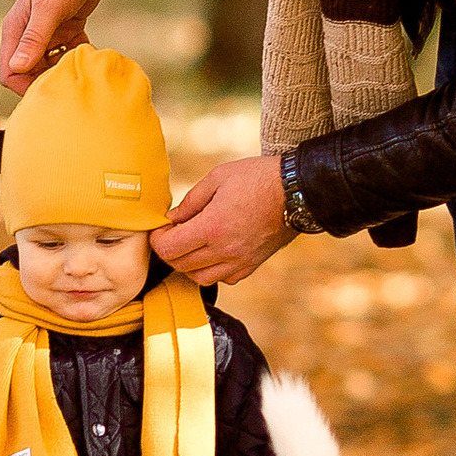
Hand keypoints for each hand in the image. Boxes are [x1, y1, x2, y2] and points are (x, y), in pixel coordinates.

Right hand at [0, 0, 107, 91]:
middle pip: (30, 73)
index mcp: (16, 31)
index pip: (9, 73)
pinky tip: (89, 54)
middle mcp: (28, 35)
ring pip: (50, 66)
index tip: (50, 87)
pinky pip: (68, 54)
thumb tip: (17, 68)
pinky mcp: (66, 30)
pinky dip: (77, 58)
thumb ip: (34, 38)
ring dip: (64, 70)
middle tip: (69, 79)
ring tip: (80, 66)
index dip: (26, 86)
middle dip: (47, 81)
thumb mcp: (49, 9)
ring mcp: (47, 33)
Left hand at [153, 153, 290, 284]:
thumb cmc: (257, 178)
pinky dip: (212, 270)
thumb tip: (172, 218)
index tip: (162, 227)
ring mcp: (239, 262)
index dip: (158, 239)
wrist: (297, 191)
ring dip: (188, 264)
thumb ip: (190, 200)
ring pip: (199, 278)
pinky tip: (214, 252)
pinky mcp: (252, 266)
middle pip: (180, 265)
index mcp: (212, 227)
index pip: (169, 248)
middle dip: (170, 250)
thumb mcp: (218, 177)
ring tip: (192, 244)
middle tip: (174, 233)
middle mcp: (224, 250)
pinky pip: (223, 279)